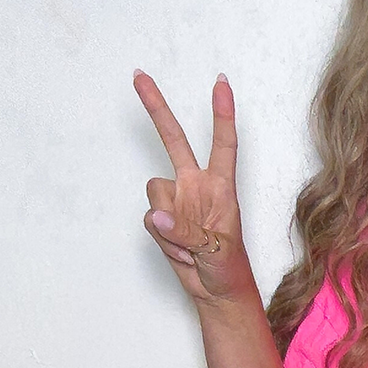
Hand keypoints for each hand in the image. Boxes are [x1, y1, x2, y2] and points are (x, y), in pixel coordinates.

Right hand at [134, 70, 254, 306]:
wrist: (217, 292)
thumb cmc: (229, 268)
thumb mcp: (216, 249)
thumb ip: (186, 231)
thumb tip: (156, 217)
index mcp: (221, 188)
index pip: (223, 144)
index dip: (222, 114)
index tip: (221, 83)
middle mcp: (196, 187)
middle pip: (174, 141)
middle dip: (157, 108)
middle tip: (139, 75)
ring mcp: (177, 202)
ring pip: (154, 191)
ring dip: (169, 223)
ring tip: (191, 245)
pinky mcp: (161, 218)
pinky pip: (149, 219)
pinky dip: (162, 238)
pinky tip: (180, 250)